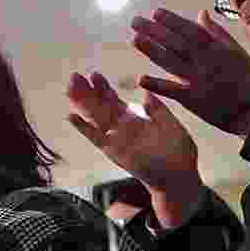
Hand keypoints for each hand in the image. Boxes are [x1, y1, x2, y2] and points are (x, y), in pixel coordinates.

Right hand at [60, 71, 200, 197]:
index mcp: (135, 120)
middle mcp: (122, 128)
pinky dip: (83, 128)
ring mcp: (117, 139)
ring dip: (82, 104)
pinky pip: (96, 138)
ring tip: (69, 89)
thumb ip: (158, 110)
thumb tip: (147, 92)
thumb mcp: (170, 124)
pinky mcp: (115, 151)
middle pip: (100, 107)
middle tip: (74, 77)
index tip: (94, 75)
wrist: (179, 176)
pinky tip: (71, 116)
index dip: (104, 89)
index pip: (114, 101)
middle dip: (87, 92)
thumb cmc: (178, 152)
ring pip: (95, 118)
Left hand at [129, 9, 249, 137]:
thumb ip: (216, 32)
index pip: (191, 31)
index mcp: (217, 49)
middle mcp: (206, 62)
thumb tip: (201, 13)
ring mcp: (198, 80)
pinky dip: (157, 85)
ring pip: (172, 62)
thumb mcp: (235, 51)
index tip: (156, 12)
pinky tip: (140, 79)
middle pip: (176, 43)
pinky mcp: (193, 99)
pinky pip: (173, 91)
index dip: (173, 21)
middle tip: (135, 21)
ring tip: (134, 39)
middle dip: (155, 31)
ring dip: (152, 50)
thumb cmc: (245, 78)